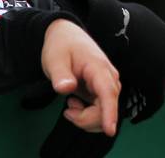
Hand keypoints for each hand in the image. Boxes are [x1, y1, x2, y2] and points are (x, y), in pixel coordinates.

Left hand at [52, 0, 164, 123]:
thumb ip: (61, 74)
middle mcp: (108, 76)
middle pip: (107, 106)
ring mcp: (107, 83)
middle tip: (67, 111)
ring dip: (87, 117)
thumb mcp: (55, 59)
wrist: (65, 34)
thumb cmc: (61, 45)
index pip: (108, 92)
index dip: (110, 112)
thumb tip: (66, 88)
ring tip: (69, 106)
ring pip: (106, 110)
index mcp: (98, 67)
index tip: (110, 130)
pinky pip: (101, 108)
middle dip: (88, 118)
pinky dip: (87, 114)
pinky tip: (74, 104)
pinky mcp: (102, 89)